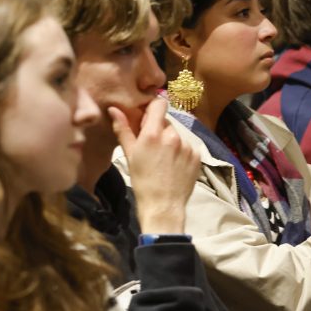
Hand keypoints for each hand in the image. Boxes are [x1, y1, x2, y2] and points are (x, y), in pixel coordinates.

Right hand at [109, 97, 199, 234]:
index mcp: (153, 133)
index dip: (153, 109)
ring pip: (177, 134)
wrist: (163, 206)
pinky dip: (181, 152)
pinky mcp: (197, 155)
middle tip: (152, 147)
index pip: (159, 103)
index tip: (147, 119)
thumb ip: (123, 129)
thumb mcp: (129, 155)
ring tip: (163, 160)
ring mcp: (187, 145)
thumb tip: (113, 109)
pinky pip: (188, 146)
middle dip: (159, 129)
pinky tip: (174, 165)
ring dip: (171, 141)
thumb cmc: (142, 181)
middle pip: (166, 121)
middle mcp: (172, 135)